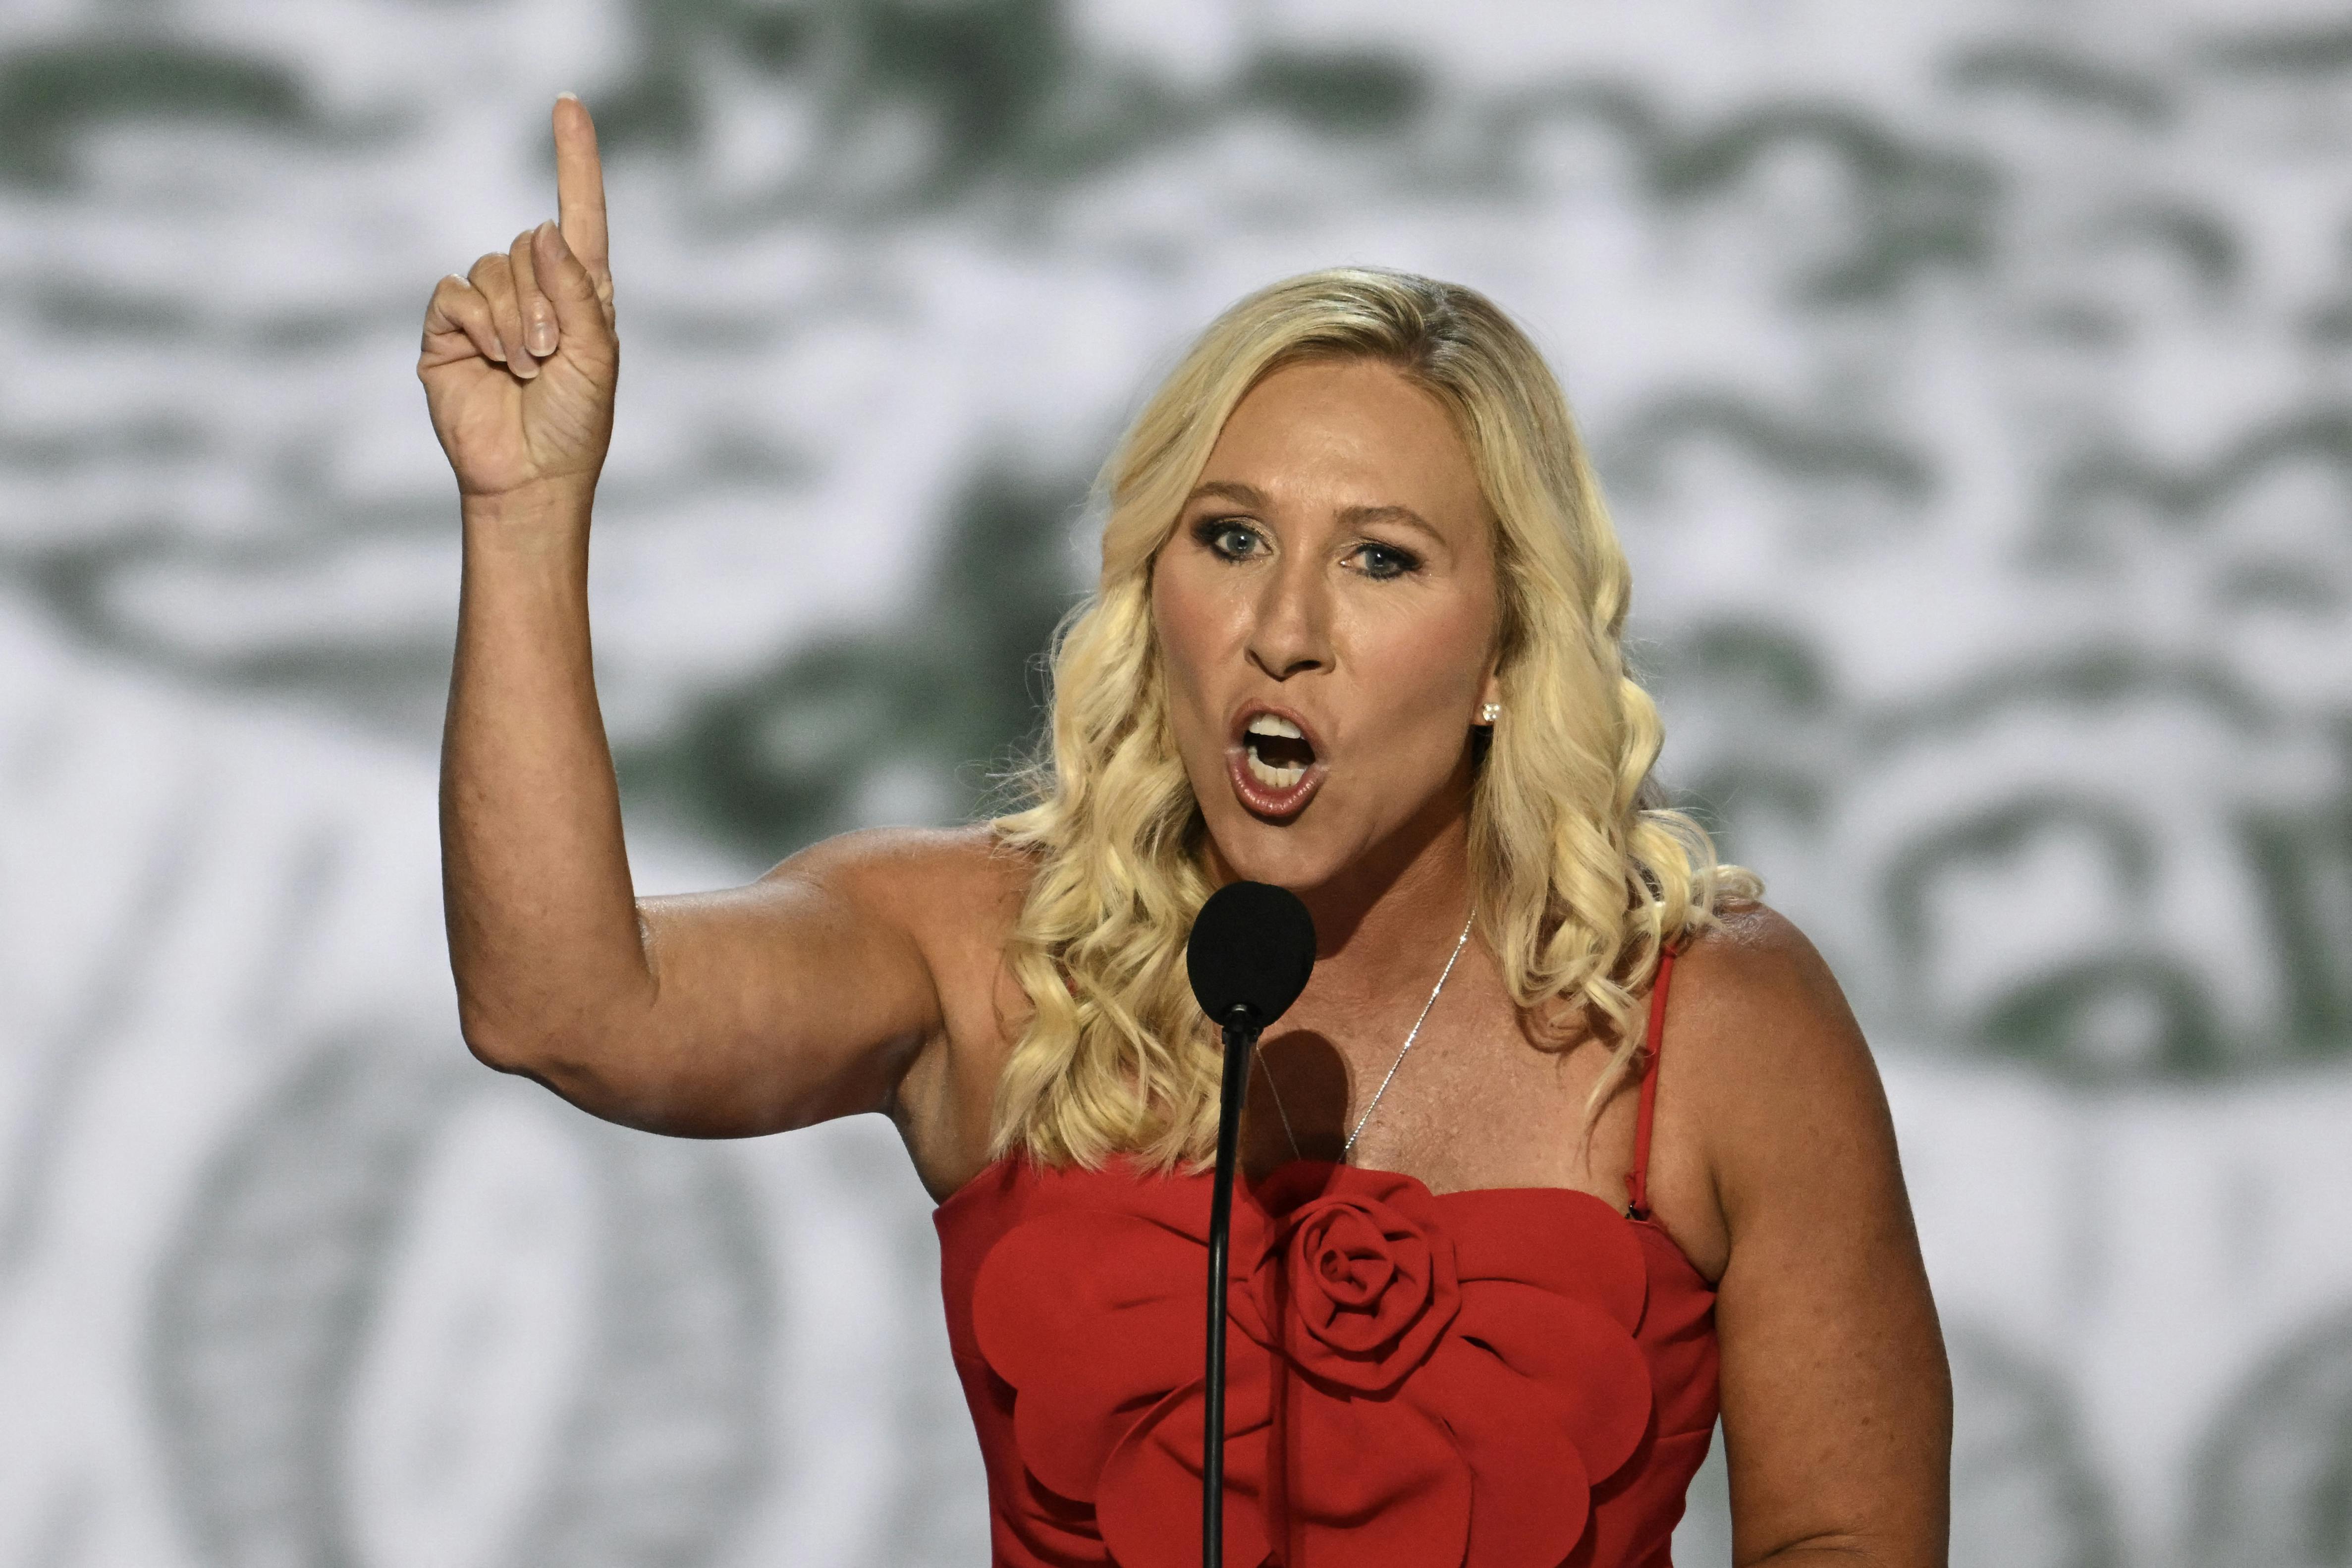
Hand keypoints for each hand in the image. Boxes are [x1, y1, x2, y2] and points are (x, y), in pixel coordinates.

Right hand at [418, 95, 617, 504]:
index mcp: (582, 292)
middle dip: (542, 302)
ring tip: (526, 368)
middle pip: (527, 245)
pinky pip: (454, 294)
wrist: (531, 477)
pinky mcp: (447, 330)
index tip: (568, 104)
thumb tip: (541, 229)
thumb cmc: (576, 423)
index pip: (579, 213)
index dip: (575, 159)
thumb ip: (577, 290)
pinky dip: (478, 325)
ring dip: (513, 321)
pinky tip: (494, 362)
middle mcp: (534, 291)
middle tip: (550, 357)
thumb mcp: (597, 355)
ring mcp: (487, 309)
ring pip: (491, 270)